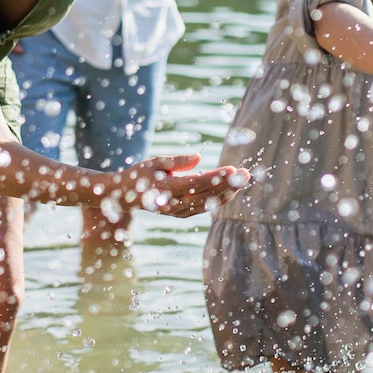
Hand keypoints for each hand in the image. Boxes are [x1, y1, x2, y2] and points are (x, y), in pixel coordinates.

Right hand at [114, 154, 249, 217]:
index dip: (217, 177)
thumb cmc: (141, 175)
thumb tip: (198, 157)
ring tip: (243, 180)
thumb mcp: (156, 162)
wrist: (126, 196)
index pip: (198, 183)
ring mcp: (179, 212)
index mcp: (168, 189)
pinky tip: (231, 191)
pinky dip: (219, 200)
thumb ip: (178, 161)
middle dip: (229, 184)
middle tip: (246, 174)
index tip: (233, 169)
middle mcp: (175, 204)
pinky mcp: (182, 214)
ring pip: (209, 204)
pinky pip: (204, 208)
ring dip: (228, 192)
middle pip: (208, 195)